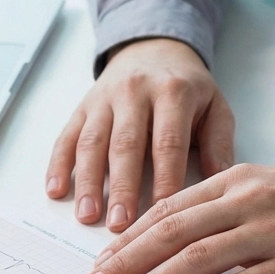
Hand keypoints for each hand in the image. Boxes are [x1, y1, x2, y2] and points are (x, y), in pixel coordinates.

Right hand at [45, 38, 234, 231]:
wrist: (154, 48)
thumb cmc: (188, 89)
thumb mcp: (215, 107)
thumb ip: (219, 144)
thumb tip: (218, 183)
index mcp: (173, 92)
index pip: (168, 143)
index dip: (165, 180)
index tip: (162, 215)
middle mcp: (135, 92)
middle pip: (125, 145)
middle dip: (121, 187)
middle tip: (119, 225)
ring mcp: (104, 99)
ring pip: (92, 142)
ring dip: (87, 182)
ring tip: (86, 215)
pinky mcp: (82, 107)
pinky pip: (66, 137)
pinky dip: (58, 165)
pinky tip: (55, 191)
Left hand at [80, 164, 274, 273]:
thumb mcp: (266, 190)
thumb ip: (220, 209)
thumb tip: (170, 241)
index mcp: (235, 180)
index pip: (167, 210)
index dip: (128, 239)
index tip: (100, 264)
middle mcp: (248, 200)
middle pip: (170, 233)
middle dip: (124, 262)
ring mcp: (271, 232)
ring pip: (196, 258)